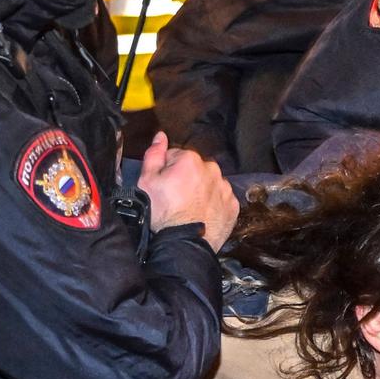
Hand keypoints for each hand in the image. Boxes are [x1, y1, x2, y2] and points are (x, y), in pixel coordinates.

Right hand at [137, 133, 238, 251]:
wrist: (184, 243)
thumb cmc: (163, 213)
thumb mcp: (147, 181)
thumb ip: (154, 154)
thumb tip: (160, 135)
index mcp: (190, 159)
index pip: (175, 156)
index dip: (166, 171)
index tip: (164, 186)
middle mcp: (212, 169)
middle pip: (195, 168)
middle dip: (186, 178)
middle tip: (175, 198)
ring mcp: (225, 187)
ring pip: (210, 182)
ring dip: (201, 190)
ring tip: (189, 208)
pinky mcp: (232, 205)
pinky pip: (221, 198)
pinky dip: (213, 203)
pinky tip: (202, 214)